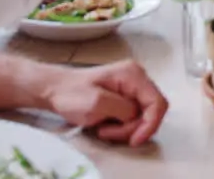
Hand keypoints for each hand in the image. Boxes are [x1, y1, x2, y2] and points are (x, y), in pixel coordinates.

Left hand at [43, 60, 168, 145]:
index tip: (135, 140)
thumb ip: (123, 109)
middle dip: (133, 128)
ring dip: (124, 129)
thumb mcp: (97, 103)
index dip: (151, 125)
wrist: (55, 91)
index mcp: (133, 74)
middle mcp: (137, 79)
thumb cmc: (72, 93)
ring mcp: (132, 89)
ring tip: (103, 128)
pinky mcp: (126, 99)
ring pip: (142, 117)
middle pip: (151, 112)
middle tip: (107, 131)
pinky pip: (133, 118)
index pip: (157, 103)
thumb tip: (137, 116)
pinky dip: (121, 127)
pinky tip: (105, 124)